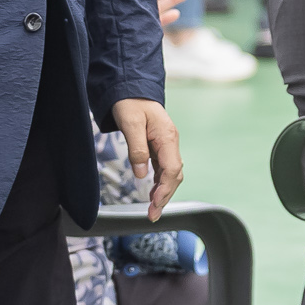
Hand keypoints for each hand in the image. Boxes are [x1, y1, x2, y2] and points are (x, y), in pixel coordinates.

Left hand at [112, 97, 183, 218]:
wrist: (131, 89)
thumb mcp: (131, 123)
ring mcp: (166, 144)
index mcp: (167, 137)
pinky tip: (152, 193)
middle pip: (174, 175)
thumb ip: (137, 149)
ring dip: (163, 192)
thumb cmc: (131, 103)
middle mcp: (170, 142)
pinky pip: (163, 168)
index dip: (165, 189)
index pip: (172, 169)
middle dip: (165, 196)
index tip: (154, 204)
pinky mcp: (159, 146)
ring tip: (152, 209)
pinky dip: (159, 183)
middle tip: (153, 215)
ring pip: (170, 174)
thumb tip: (141, 174)